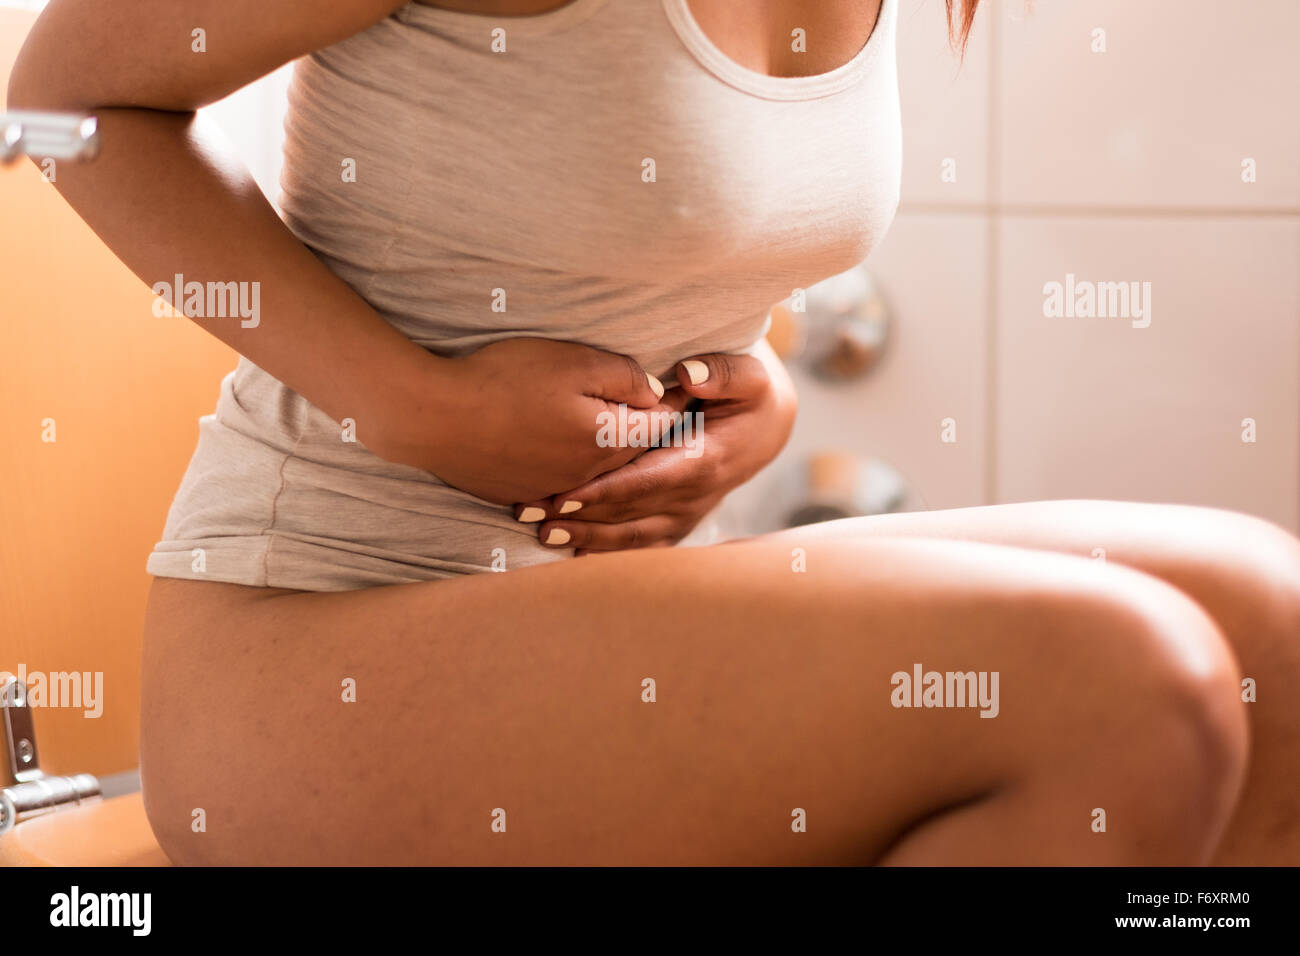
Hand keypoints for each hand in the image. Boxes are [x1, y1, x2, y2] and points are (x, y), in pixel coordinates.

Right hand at [370, 337, 682, 504]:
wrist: (433, 417)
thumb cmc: (503, 379)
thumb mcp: (574, 362)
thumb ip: (624, 377)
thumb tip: (657, 392)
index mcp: (608, 440)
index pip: (661, 427)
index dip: (675, 405)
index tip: (685, 392)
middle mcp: (588, 475)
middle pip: (632, 457)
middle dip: (648, 436)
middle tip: (664, 413)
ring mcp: (554, 490)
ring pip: (597, 476)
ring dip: (609, 460)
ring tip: (617, 436)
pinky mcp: (523, 495)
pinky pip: (560, 488)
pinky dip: (570, 475)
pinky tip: (562, 454)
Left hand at [514, 340, 797, 550]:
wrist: (766, 429)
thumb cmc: (750, 396)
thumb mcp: (750, 374)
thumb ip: (723, 372)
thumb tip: (690, 374)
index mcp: (706, 460)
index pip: (650, 480)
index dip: (608, 490)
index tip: (566, 493)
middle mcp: (695, 497)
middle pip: (631, 514)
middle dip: (580, 516)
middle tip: (531, 512)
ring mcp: (686, 516)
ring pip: (632, 538)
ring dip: (585, 539)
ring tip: (541, 534)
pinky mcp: (677, 525)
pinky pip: (639, 548)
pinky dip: (604, 553)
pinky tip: (568, 553)